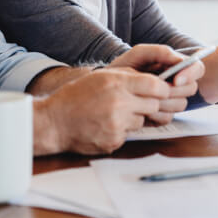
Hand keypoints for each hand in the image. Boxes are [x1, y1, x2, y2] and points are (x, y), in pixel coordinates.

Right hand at [41, 68, 169, 153]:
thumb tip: (153, 80)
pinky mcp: (114, 141)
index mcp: (117, 83)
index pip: (156, 86)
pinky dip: (121, 130)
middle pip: (154, 105)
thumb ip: (127, 76)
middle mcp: (119, 102)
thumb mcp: (101, 76)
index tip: (161, 90)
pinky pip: (129, 135)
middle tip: (135, 102)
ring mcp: (117, 124)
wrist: (55, 121)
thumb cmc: (76, 96)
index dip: (162, 89)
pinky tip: (105, 125)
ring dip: (134, 117)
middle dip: (149, 104)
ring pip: (142, 120)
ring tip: (113, 113)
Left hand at [109, 44, 204, 124]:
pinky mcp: (161, 115)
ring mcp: (169, 100)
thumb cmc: (123, 67)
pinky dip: (156, 114)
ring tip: (145, 97)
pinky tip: (143, 109)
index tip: (175, 79)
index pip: (197, 68)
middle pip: (191, 88)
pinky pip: (168, 117)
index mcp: (174, 66)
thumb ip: (160, 52)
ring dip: (164, 102)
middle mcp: (175, 83)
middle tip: (157, 89)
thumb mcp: (138, 54)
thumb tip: (179, 61)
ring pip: (181, 104)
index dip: (190, 74)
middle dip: (175, 90)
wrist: (105, 88)